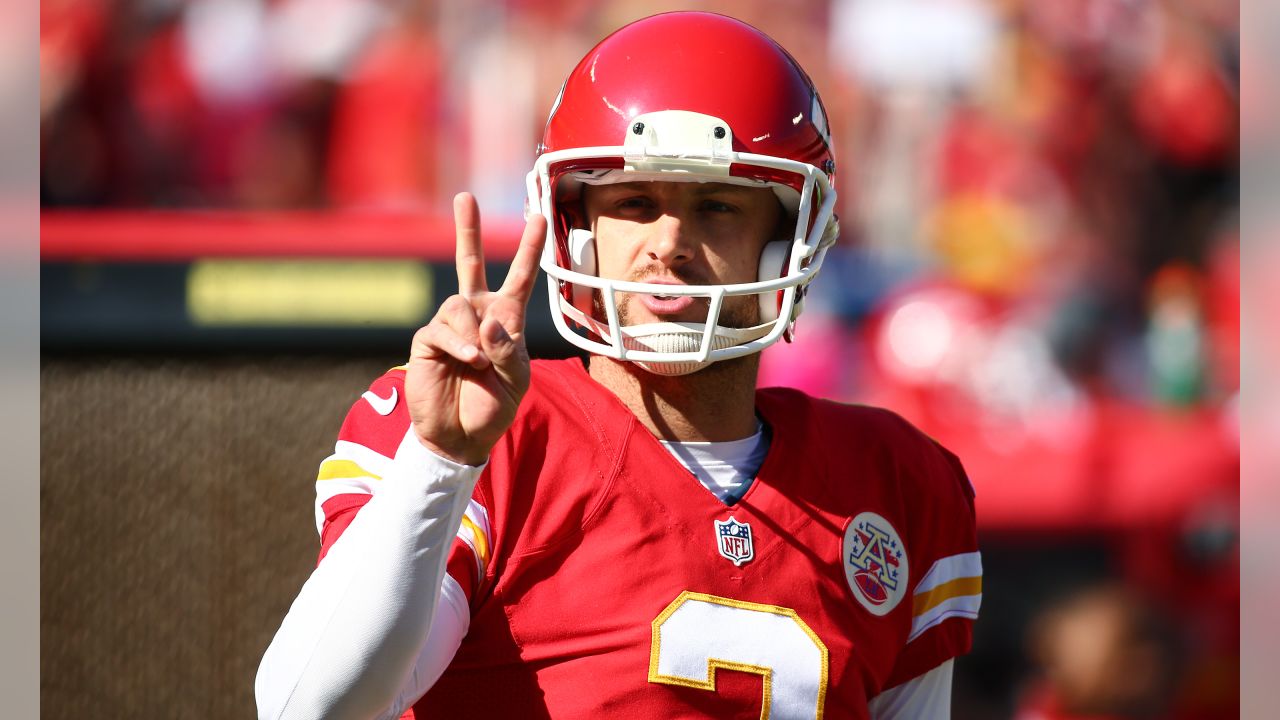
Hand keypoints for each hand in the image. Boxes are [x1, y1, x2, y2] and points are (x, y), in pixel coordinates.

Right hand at [405, 192, 547, 465]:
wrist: (462, 436)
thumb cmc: (494, 406)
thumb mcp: (516, 379)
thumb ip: (507, 348)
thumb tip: (488, 320)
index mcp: (505, 319)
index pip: (519, 278)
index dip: (528, 249)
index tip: (538, 216)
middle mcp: (476, 315)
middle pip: (469, 264)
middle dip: (467, 230)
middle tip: (465, 197)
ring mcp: (450, 326)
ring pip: (458, 304)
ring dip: (472, 332)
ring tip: (478, 362)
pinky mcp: (427, 341)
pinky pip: (442, 329)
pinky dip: (459, 344)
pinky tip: (468, 361)